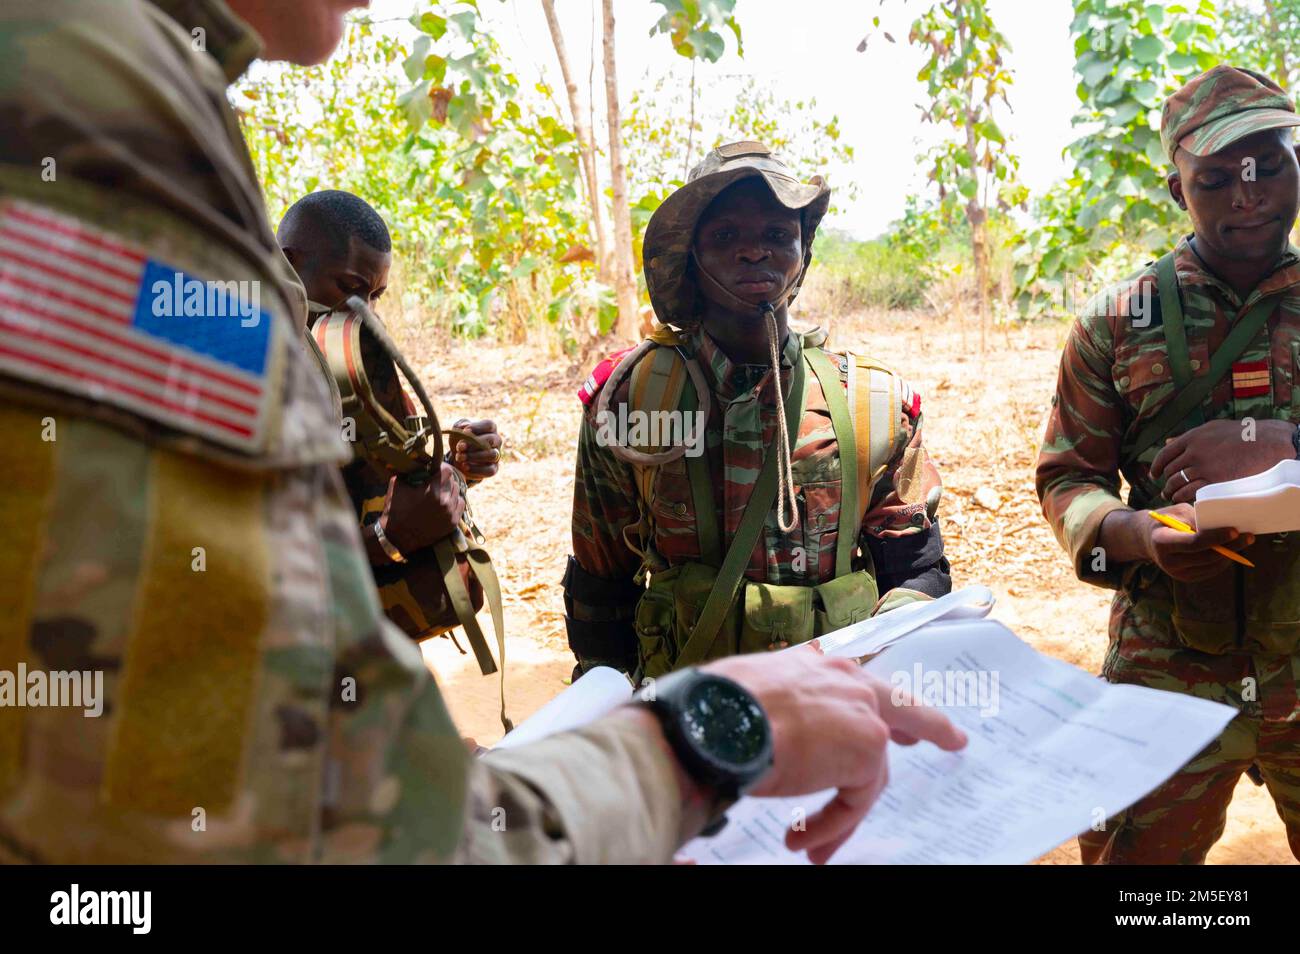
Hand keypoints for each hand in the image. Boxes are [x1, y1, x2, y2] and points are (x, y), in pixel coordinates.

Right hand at [379, 461, 465, 554]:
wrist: (398, 538)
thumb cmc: (395, 511)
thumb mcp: (397, 485)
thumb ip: (409, 472)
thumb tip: (416, 462)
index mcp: (432, 491)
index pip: (447, 470)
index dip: (441, 467)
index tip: (436, 469)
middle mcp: (444, 501)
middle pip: (453, 480)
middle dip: (444, 479)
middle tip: (435, 481)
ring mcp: (450, 513)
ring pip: (457, 492)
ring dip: (449, 490)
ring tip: (439, 493)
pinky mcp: (453, 523)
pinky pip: (460, 504)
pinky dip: (454, 502)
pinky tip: (444, 503)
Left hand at [450, 418, 501, 481]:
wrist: (458, 458)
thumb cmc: (460, 440)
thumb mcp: (458, 431)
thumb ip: (460, 426)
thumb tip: (464, 427)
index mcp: (489, 429)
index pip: (489, 425)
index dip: (477, 427)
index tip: (465, 431)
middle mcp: (496, 441)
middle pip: (492, 439)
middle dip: (474, 443)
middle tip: (459, 447)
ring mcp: (496, 455)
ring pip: (492, 455)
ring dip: (474, 456)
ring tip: (459, 457)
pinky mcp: (493, 468)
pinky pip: (490, 470)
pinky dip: (476, 469)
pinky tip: (464, 466)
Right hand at [704, 649, 966, 864]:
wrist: (719, 720)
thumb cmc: (716, 709)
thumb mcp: (749, 697)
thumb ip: (777, 710)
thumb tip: (773, 740)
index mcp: (814, 663)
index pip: (858, 681)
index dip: (881, 699)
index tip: (899, 711)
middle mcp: (845, 678)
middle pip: (901, 707)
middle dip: (930, 726)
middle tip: (953, 739)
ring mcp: (862, 712)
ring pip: (869, 772)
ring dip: (841, 814)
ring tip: (814, 845)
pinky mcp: (868, 748)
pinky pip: (855, 800)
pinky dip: (829, 825)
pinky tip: (802, 840)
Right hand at [1142, 503, 1253, 581]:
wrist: (1148, 539)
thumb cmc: (1166, 520)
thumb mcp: (1177, 512)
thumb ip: (1197, 519)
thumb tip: (1222, 526)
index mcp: (1162, 542)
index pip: (1194, 543)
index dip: (1216, 537)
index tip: (1234, 530)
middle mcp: (1168, 561)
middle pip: (1206, 556)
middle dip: (1230, 546)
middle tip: (1248, 536)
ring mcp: (1177, 573)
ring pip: (1212, 565)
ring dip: (1230, 554)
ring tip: (1243, 541)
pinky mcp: (1185, 578)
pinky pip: (1210, 570)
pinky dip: (1223, 560)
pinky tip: (1230, 550)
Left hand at [1151, 419, 1295, 503]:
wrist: (1267, 443)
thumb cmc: (1242, 435)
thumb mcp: (1213, 429)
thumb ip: (1189, 437)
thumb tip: (1169, 441)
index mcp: (1192, 438)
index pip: (1165, 454)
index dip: (1156, 466)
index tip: (1154, 475)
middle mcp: (1194, 452)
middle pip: (1170, 470)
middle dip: (1165, 481)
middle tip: (1165, 489)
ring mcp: (1203, 467)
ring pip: (1177, 483)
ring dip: (1171, 491)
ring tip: (1171, 496)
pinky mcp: (1214, 481)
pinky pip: (1189, 492)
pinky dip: (1182, 497)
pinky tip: (1182, 499)